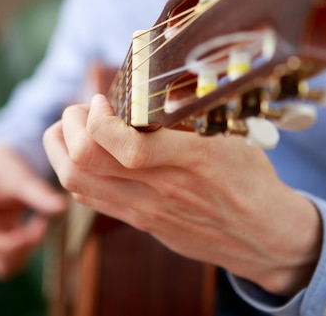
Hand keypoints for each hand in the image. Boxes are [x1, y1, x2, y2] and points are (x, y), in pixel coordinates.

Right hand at [0, 145, 66, 279]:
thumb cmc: (4, 165)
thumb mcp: (20, 176)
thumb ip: (38, 193)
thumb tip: (63, 208)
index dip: (11, 244)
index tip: (37, 229)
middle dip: (22, 250)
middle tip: (41, 226)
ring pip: (6, 265)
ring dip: (27, 250)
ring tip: (40, 224)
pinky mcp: (1, 238)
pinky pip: (14, 255)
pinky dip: (29, 245)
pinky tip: (38, 223)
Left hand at [43, 94, 321, 295]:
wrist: (263, 236)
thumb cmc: (251, 179)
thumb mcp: (231, 136)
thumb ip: (190, 118)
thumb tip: (153, 89)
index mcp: (191, 159)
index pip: (126, 146)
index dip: (99, 119)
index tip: (101, 99)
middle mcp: (162, 188)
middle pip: (85, 164)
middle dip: (68, 127)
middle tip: (81, 110)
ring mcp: (147, 211)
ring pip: (77, 184)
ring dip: (62, 150)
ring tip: (74, 129)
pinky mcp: (142, 223)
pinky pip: (92, 200)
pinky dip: (76, 172)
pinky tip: (90, 155)